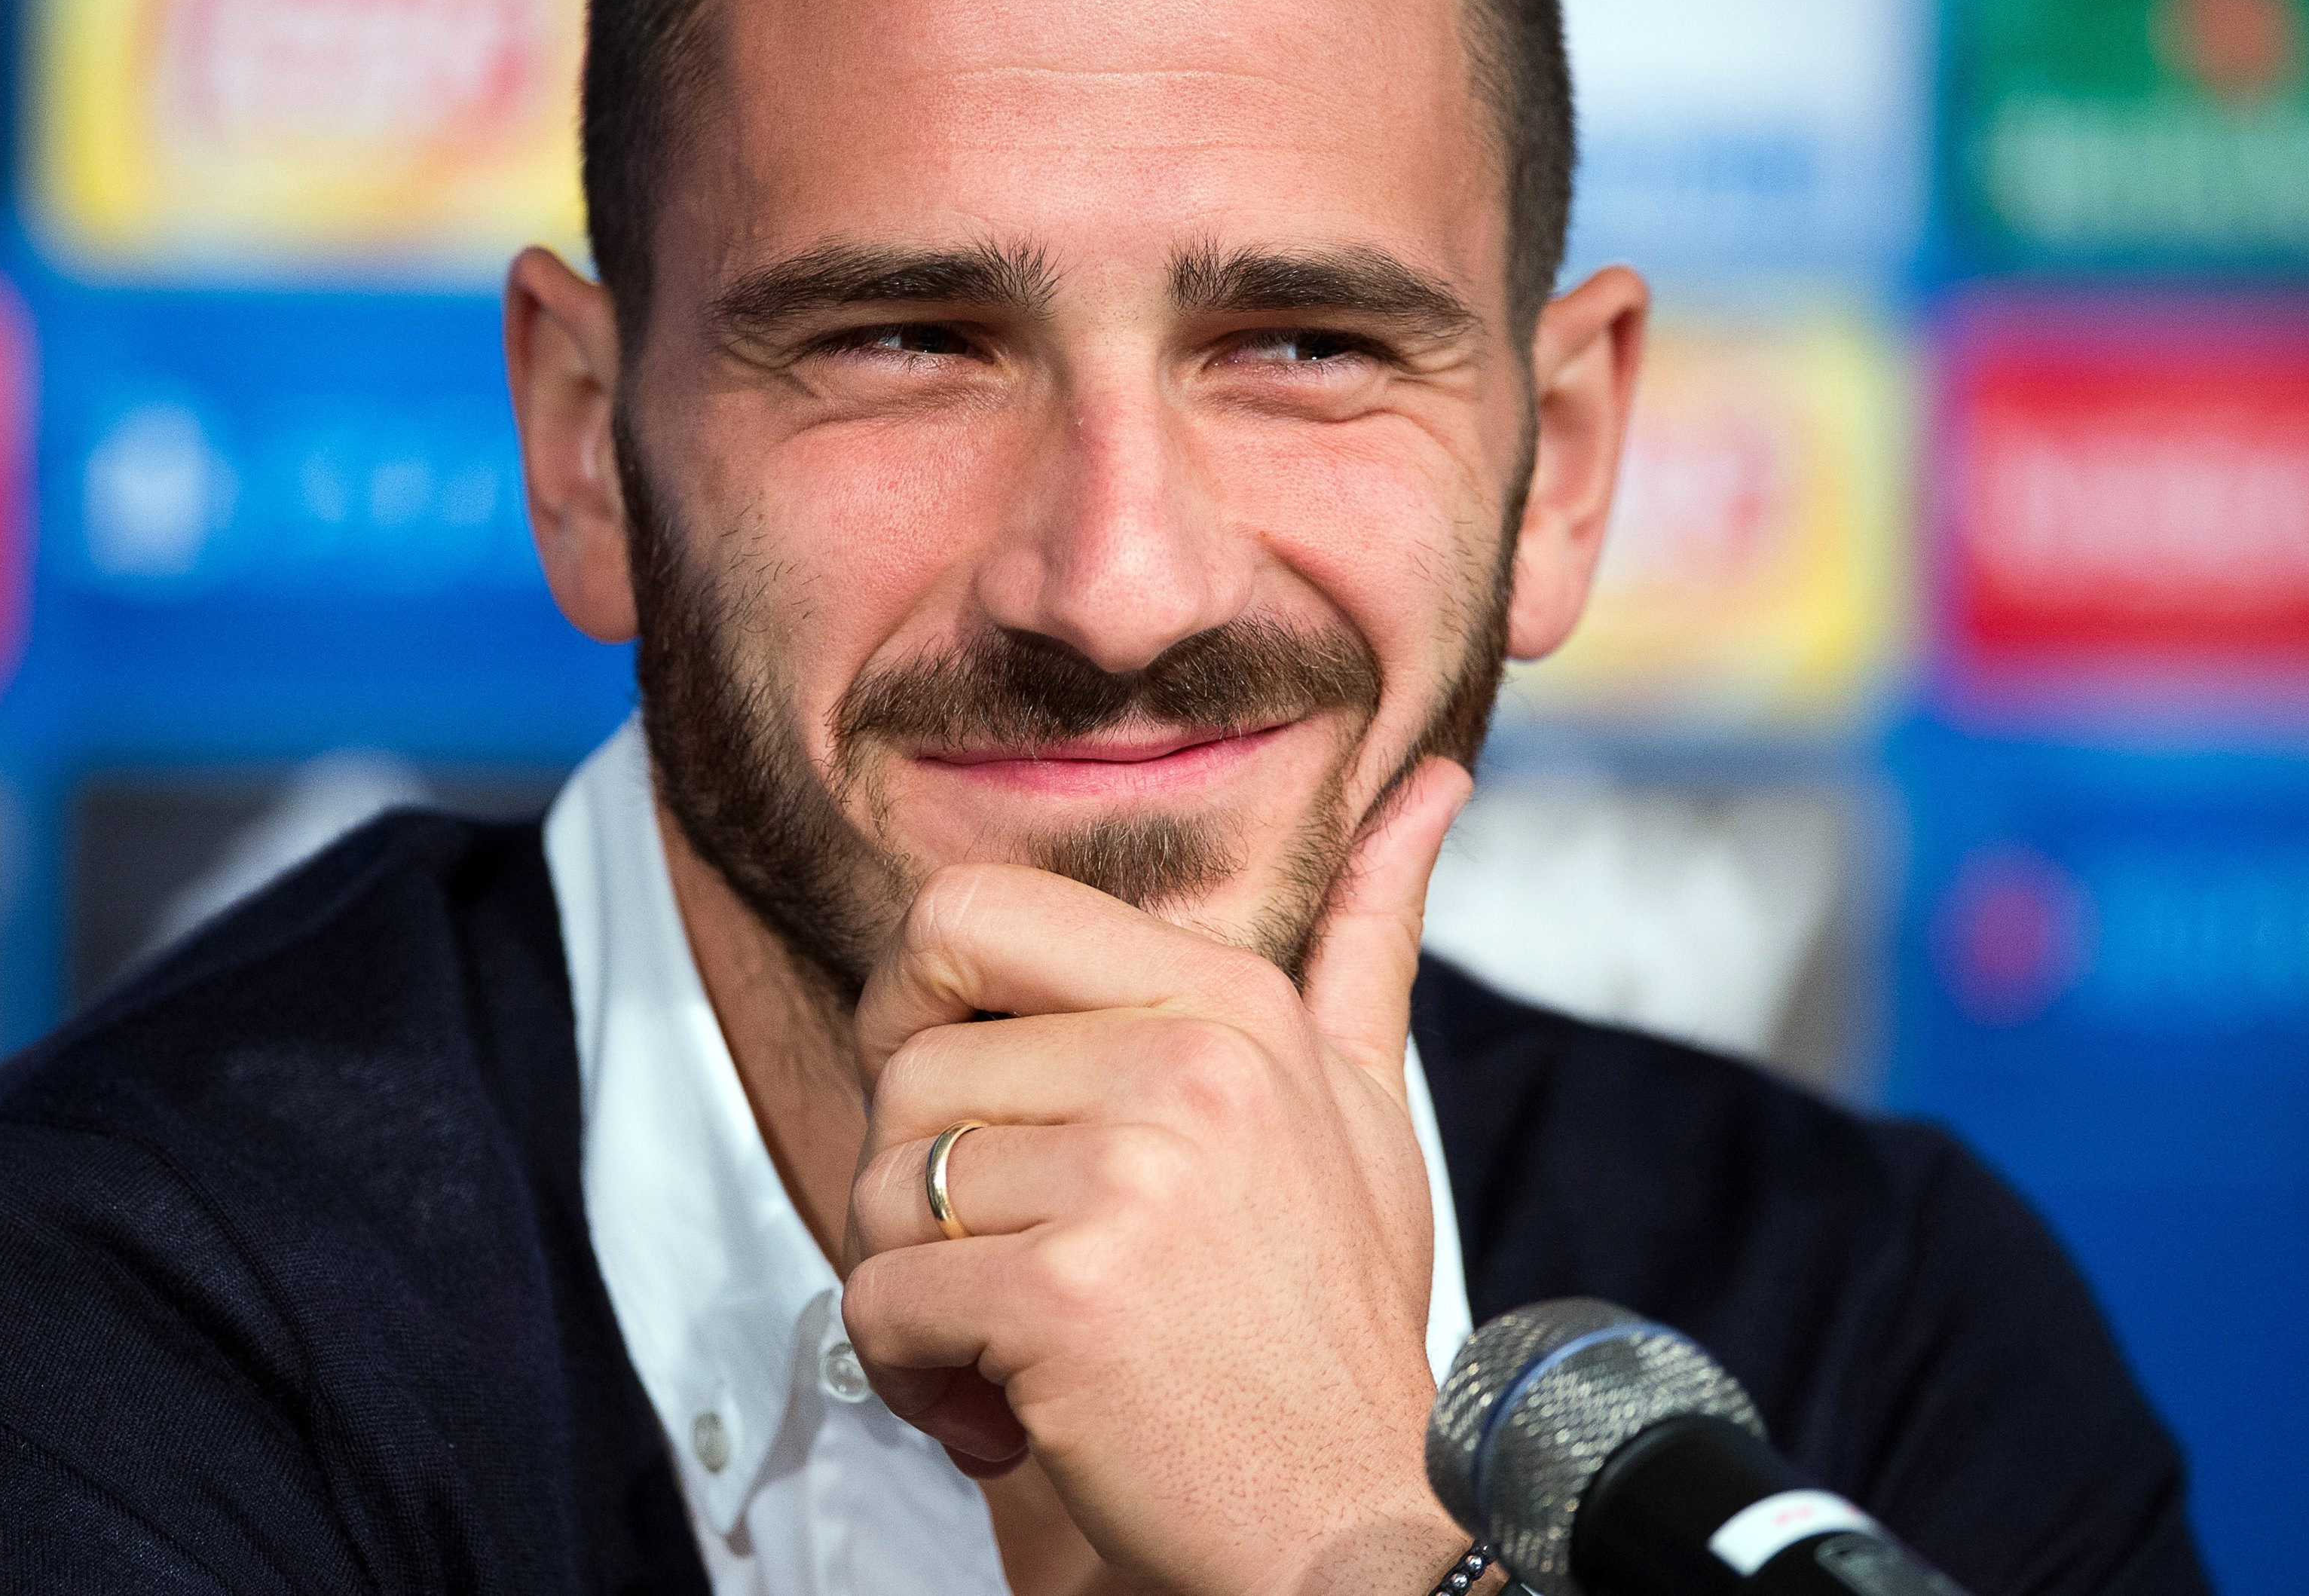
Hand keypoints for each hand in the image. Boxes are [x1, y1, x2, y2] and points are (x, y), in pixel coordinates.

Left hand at [840, 758, 1478, 1595]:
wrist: (1363, 1528)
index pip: (965, 912)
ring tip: (1013, 1346)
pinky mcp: (1067, 1294)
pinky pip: (879, 1299)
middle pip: (905, 1064)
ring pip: (879, 1184)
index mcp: (1230, 1001)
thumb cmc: (1336, 1325)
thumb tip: (1429, 786)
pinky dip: (911, 1374)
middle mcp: (1186, 1063)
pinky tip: (1003, 1411)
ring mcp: (1128, 1176)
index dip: (916, 1010)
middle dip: (912, 1180)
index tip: (965, 1112)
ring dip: (913, 1289)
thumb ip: (1368, 942)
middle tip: (994, 1260)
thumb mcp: (1366, 1109)